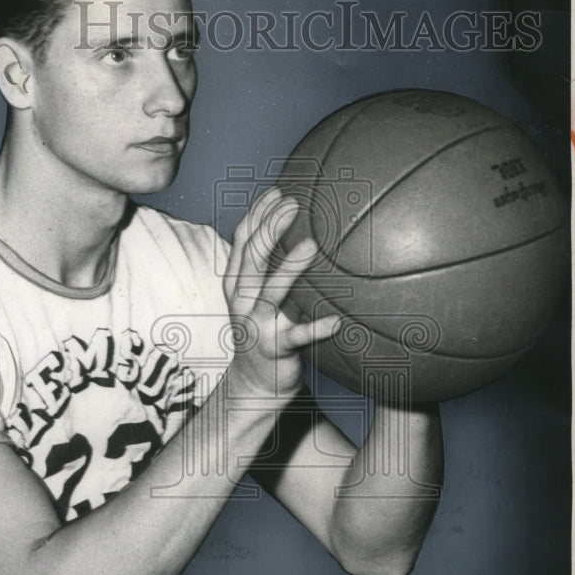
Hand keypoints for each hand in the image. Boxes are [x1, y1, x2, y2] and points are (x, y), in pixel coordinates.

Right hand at [223, 187, 339, 398]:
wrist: (255, 384)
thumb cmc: (267, 331)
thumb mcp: (262, 297)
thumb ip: (274, 268)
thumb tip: (306, 230)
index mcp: (238, 283)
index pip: (242, 240)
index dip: (258, 213)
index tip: (279, 190)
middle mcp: (242, 300)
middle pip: (251, 257)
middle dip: (269, 228)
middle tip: (295, 204)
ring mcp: (256, 324)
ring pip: (271, 292)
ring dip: (290, 268)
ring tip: (312, 245)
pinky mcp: (274, 348)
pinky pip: (297, 337)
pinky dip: (316, 329)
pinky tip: (337, 322)